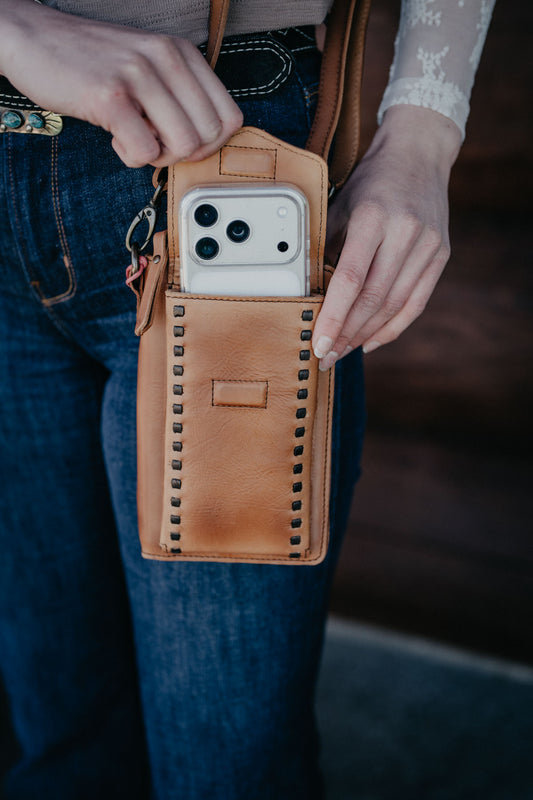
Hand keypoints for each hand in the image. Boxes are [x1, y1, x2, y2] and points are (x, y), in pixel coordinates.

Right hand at [0, 0, 242, 166]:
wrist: (32, 38)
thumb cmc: (93, 62)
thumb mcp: (149, 66)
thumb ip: (179, 95)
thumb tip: (204, 144)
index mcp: (182, 53)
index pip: (230, 116)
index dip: (212, 144)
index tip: (182, 142)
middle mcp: (166, 58)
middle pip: (209, 137)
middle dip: (183, 153)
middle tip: (153, 141)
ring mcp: (138, 75)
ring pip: (183, 146)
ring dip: (158, 157)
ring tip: (133, 137)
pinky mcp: (110, 96)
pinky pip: (145, 152)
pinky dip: (130, 156)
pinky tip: (113, 135)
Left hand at [312, 105, 461, 369]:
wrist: (420, 155)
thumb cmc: (372, 182)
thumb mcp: (340, 205)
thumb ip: (326, 247)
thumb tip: (308, 296)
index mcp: (374, 216)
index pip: (352, 278)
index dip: (335, 316)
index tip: (319, 342)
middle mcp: (406, 231)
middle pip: (374, 298)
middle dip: (347, 334)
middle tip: (325, 356)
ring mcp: (428, 245)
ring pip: (395, 306)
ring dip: (366, 335)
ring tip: (342, 352)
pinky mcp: (441, 255)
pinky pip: (415, 304)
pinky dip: (392, 328)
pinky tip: (370, 342)